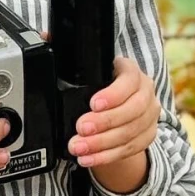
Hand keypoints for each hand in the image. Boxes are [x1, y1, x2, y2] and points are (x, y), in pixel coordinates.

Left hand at [69, 56, 158, 173]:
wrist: (116, 108)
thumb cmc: (100, 86)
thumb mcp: (86, 70)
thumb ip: (67, 53)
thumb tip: (45, 38)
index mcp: (131, 72)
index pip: (129, 80)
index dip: (113, 94)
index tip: (92, 104)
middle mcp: (145, 92)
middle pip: (133, 110)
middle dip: (105, 123)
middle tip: (81, 130)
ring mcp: (149, 115)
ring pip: (131, 132)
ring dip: (103, 143)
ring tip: (79, 148)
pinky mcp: (147, 135)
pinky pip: (131, 149)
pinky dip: (108, 156)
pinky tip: (90, 158)